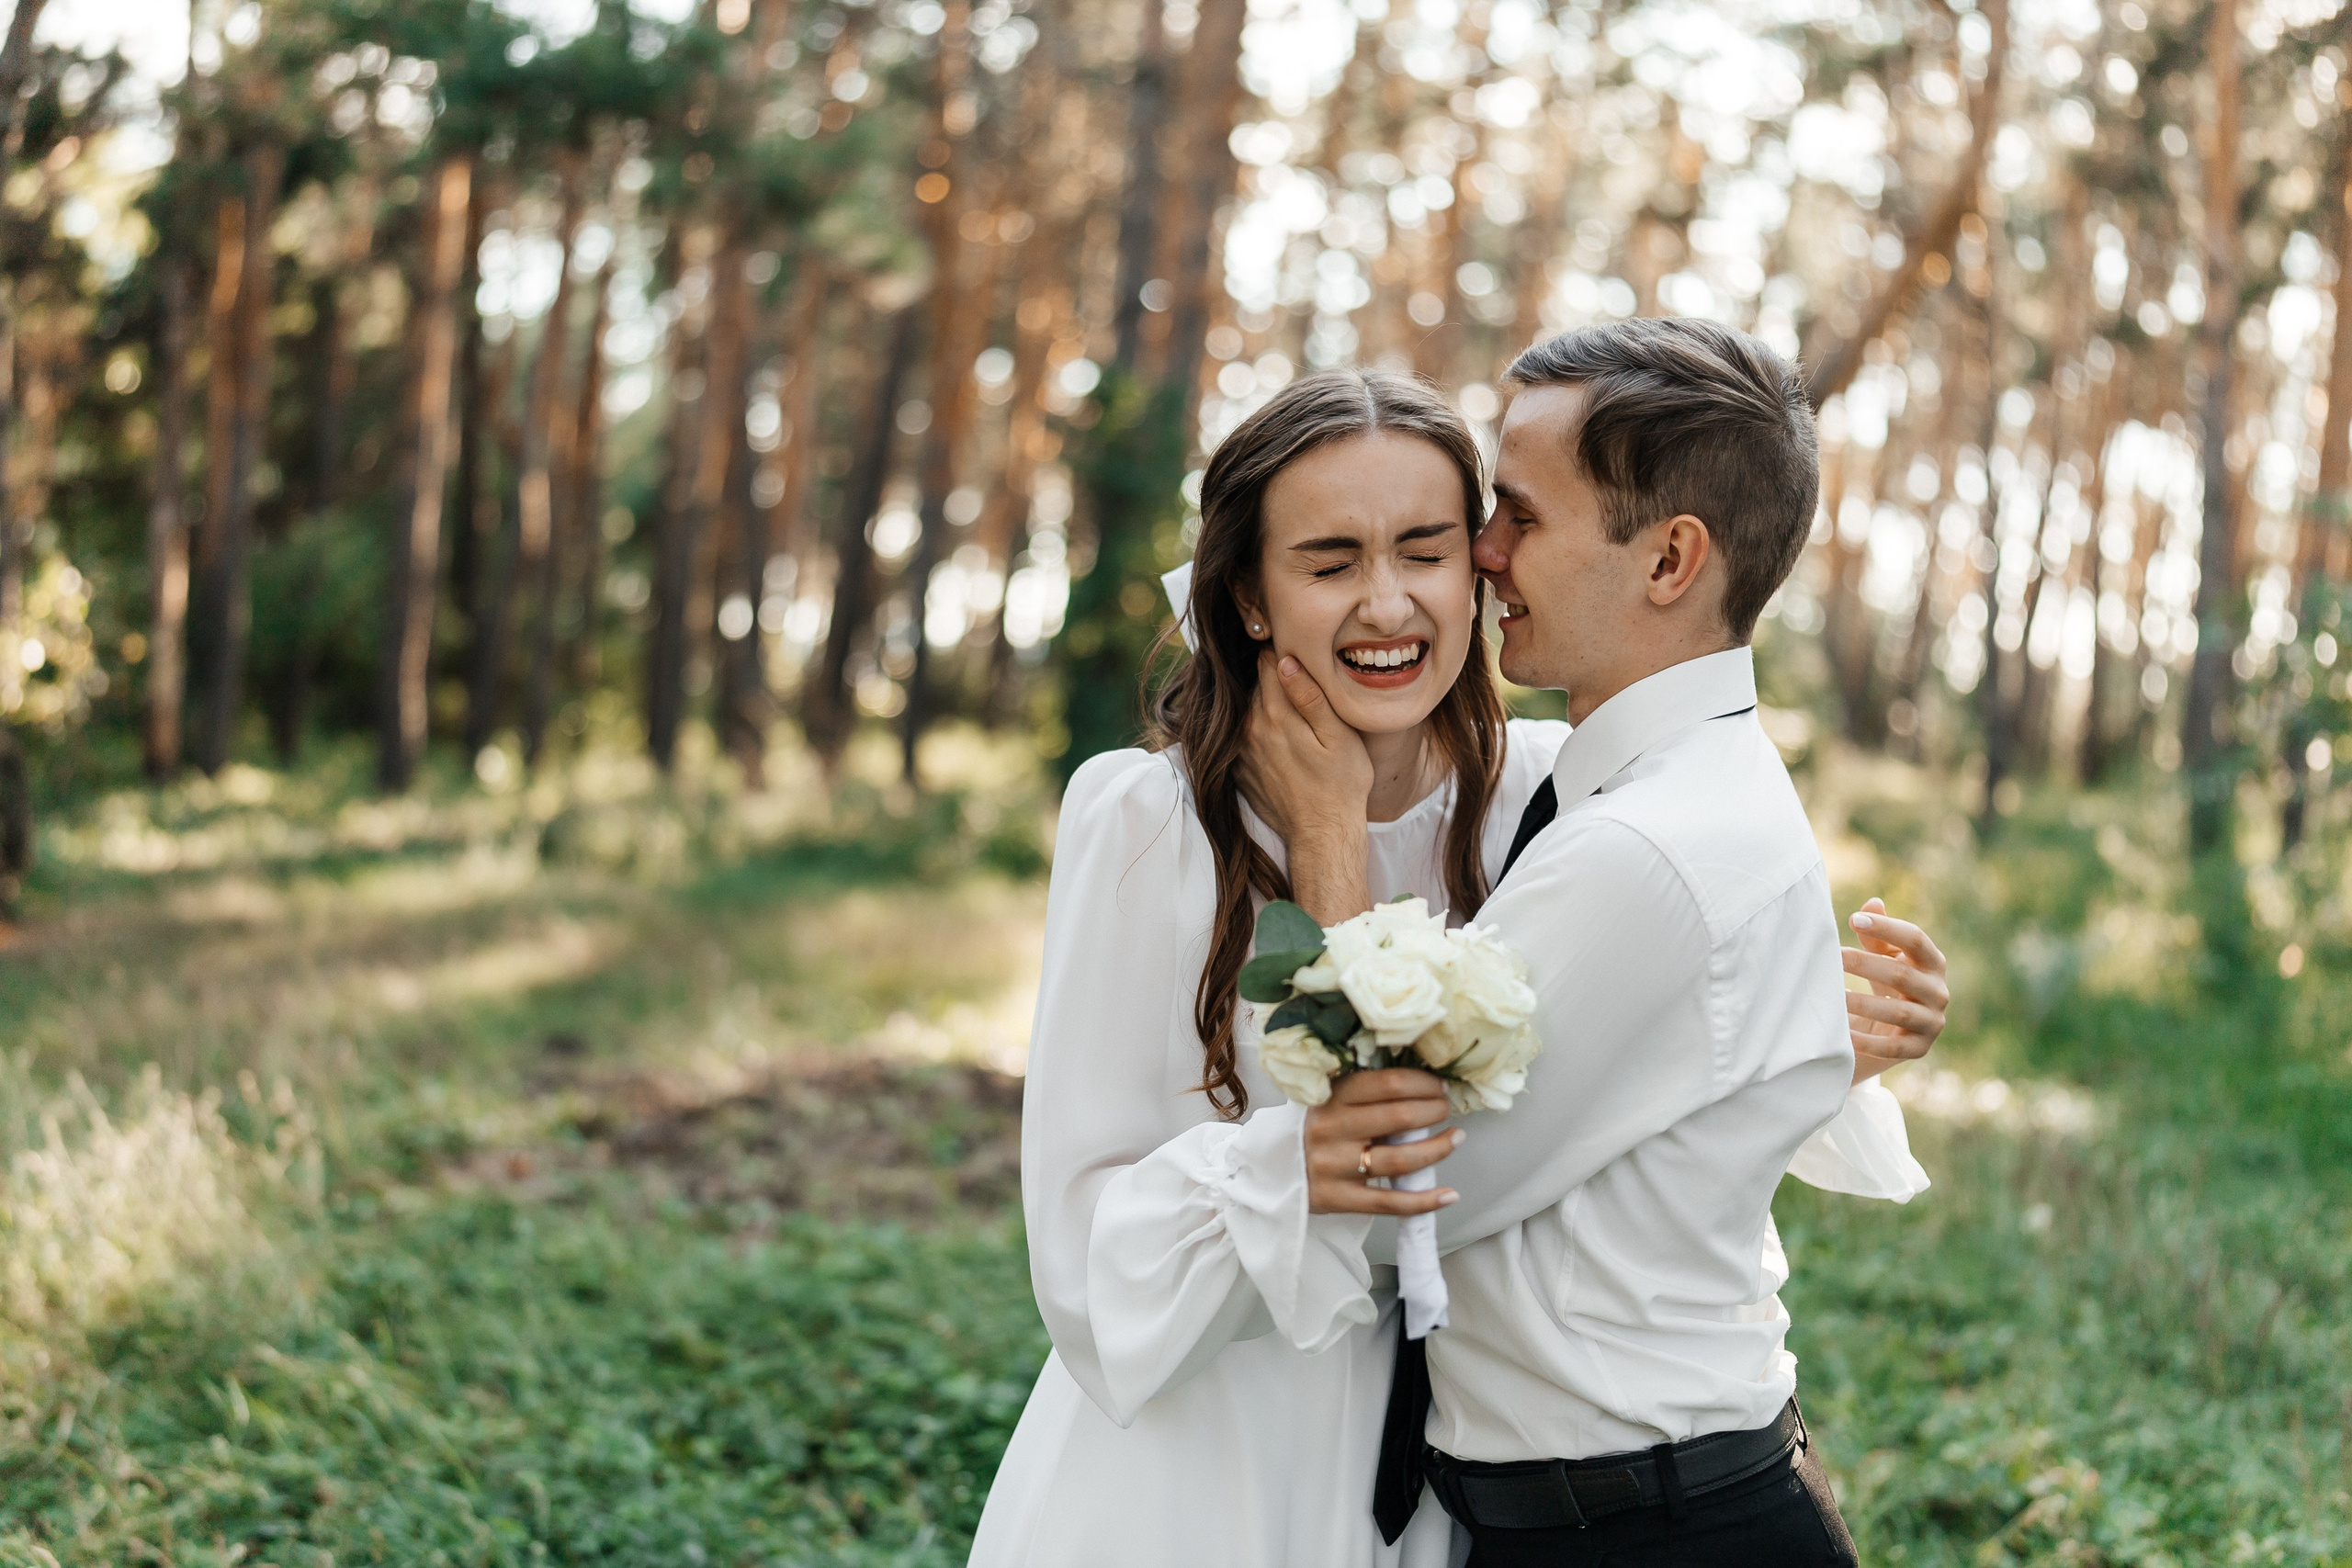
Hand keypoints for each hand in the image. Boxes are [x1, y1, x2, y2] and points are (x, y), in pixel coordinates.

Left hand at [1238, 652, 1373, 839]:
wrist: (1323, 834)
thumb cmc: (1341, 784)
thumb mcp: (1338, 737)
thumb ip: (1311, 697)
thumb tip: (1286, 661)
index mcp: (1275, 714)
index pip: (1266, 663)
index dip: (1282, 653)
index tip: (1298, 652)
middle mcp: (1250, 729)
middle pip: (1254, 685)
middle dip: (1272, 677)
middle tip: (1298, 680)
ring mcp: (1241, 750)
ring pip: (1247, 709)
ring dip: (1263, 704)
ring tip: (1292, 713)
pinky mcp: (1239, 769)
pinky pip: (1242, 736)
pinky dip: (1256, 730)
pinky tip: (1280, 740)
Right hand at [1304, 1069, 1462, 1215]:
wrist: (1271, 1171)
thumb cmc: (1313, 1129)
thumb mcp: (1328, 1101)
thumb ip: (1364, 1093)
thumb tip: (1421, 1084)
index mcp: (1331, 1098)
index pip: (1387, 1084)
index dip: (1423, 1083)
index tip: (1440, 1086)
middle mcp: (1331, 1129)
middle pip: (1399, 1118)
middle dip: (1434, 1111)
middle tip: (1446, 1110)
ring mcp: (1335, 1167)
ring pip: (1399, 1160)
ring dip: (1437, 1149)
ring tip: (1455, 1139)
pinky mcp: (1338, 1199)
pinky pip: (1389, 1203)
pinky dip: (1424, 1200)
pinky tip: (1449, 1194)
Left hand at [1843, 898, 1948, 1083]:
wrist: (1896, 1028)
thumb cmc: (1888, 982)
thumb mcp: (1885, 956)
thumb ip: (1877, 933)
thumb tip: (1872, 904)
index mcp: (1933, 963)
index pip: (1915, 940)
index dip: (1886, 928)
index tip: (1852, 920)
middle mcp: (1938, 992)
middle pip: (1902, 975)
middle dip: (1865, 965)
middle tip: (1833, 957)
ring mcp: (1932, 1022)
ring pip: (1899, 1012)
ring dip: (1863, 1003)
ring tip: (1835, 996)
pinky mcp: (1920, 1049)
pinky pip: (1893, 1047)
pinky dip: (1867, 1041)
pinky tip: (1843, 1033)